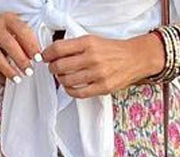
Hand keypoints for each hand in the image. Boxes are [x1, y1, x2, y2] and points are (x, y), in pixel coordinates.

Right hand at [0, 13, 41, 82]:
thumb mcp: (10, 29)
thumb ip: (22, 40)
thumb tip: (34, 56)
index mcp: (7, 19)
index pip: (22, 31)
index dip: (31, 45)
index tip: (38, 58)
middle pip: (9, 44)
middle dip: (21, 60)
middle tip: (28, 71)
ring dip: (7, 69)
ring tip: (16, 78)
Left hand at [42, 32, 165, 97]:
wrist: (134, 58)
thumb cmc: (112, 50)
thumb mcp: (93, 40)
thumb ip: (75, 47)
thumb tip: (54, 54)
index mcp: (88, 43)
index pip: (59, 48)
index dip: (47, 54)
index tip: (45, 57)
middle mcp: (92, 58)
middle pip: (60, 66)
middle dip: (52, 68)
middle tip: (53, 69)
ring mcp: (97, 74)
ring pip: (67, 80)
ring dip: (61, 80)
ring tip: (62, 77)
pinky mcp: (102, 87)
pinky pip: (78, 93)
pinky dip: (69, 90)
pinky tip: (69, 87)